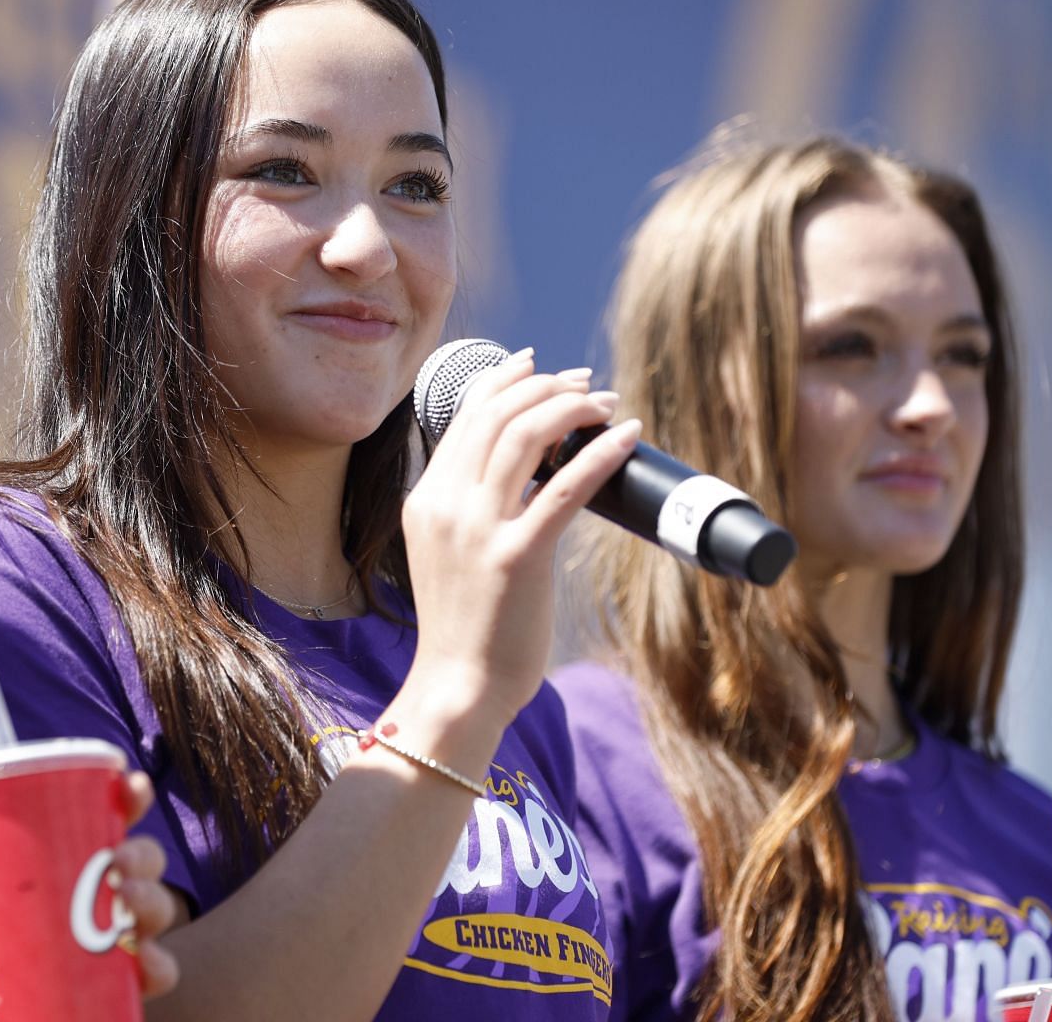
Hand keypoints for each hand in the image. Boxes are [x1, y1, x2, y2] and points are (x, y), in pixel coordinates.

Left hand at [0, 771, 181, 1017]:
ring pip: (157, 908)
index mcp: (68, 860)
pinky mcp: (120, 982)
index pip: (108, 816)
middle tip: (118, 862)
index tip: (131, 786)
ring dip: (152, 901)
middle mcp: (102, 893)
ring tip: (128, 907)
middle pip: (142, 859)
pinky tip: (143, 967)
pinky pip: (157, 971)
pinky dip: (157, 966)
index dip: (128, 795)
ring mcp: (117, 937)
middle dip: (142, 853)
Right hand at [399, 349, 641, 722]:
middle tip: (584, 383)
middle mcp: (446, 504)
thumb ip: (468, 509)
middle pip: (497, 414)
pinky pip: (565, 488)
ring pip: (526, 436)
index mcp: (426, 499)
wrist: (458, 686)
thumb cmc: (464, 626)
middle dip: (546, 386)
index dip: (504, 380)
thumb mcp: (448, 552)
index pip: (465, 416)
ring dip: (572, 408)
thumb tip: (524, 471)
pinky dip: (599, 453)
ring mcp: (478, 529)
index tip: (537, 365)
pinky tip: (625, 436)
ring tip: (604, 403)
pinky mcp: (517, 557)